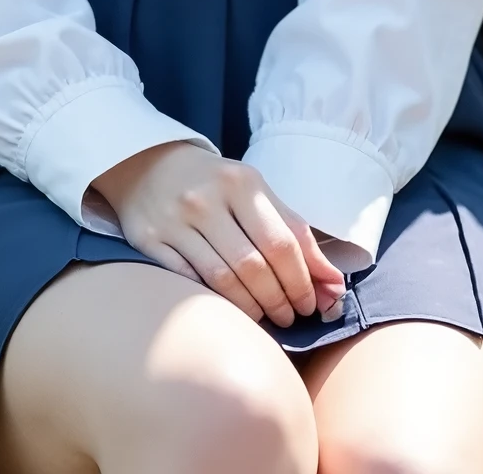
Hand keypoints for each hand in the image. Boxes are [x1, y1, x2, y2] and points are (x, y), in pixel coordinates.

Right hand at [91, 142, 345, 327]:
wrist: (147, 163)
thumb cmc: (215, 184)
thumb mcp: (256, 193)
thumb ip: (294, 233)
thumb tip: (335, 284)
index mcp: (241, 182)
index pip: (282, 244)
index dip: (302, 282)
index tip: (311, 304)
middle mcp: (206, 199)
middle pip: (254, 267)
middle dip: (280, 301)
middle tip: (290, 317)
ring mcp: (174, 221)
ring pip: (222, 281)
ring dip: (252, 310)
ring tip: (265, 318)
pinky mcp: (148, 241)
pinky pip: (187, 284)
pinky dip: (214, 303)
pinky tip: (230, 311)